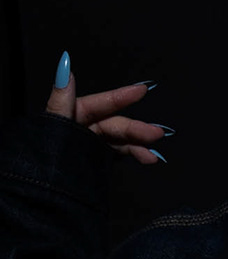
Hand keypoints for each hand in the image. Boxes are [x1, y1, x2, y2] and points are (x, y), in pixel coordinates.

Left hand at [43, 53, 168, 165]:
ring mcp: (91, 144)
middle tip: (156, 134)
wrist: (39, 191)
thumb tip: (65, 67)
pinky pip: (119, 152)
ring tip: (152, 156)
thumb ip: (60, 99)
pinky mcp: (96, 159)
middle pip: (114, 124)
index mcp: (71, 115)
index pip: (100, 103)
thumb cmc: (42, 158)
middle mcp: (83, 127)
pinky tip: (148, 158)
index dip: (121, 96)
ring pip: (120, 139)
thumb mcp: (53, 126)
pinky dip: (134, 154)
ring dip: (139, 145)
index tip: (142, 89)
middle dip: (136, 129)